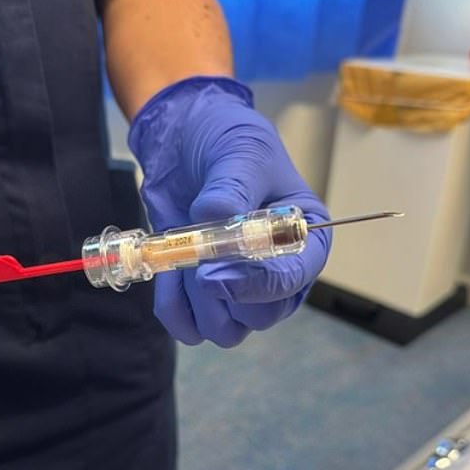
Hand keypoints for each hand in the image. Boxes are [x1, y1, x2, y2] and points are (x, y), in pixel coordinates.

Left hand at [129, 77, 331, 346]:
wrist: (182, 139)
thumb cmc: (225, 139)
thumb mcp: (238, 153)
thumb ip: (232, 191)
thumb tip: (217, 221)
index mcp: (303, 238)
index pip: (292, 281)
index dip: (256, 284)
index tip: (216, 270)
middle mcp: (276, 272)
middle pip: (259, 317)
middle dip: (222, 293)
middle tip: (197, 256)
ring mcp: (238, 288)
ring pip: (225, 330)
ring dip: (196, 302)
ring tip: (183, 257)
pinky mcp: (201, 294)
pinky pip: (188, 327)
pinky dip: (173, 307)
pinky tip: (166, 273)